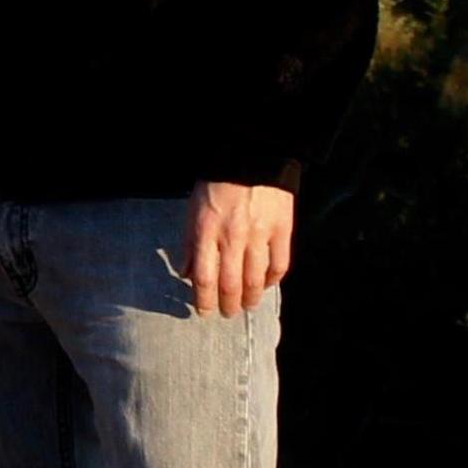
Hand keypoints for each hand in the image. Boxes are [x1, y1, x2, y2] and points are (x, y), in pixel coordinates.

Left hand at [180, 180, 293, 316]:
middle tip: (227, 313)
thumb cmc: (217, 182)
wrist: (252, 155)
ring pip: (256, 280)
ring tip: (248, 305)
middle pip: (230, 285)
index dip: (204, 302)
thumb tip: (186, 273)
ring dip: (251, 298)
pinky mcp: (281, 229)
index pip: (204, 280)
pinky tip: (268, 284)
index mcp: (206, 232)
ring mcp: (259, 235)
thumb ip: (189, 243)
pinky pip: (279, 264)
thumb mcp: (193, 209)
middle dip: (228, 306)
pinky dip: (273, 279)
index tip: (204, 312)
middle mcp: (232, 238)